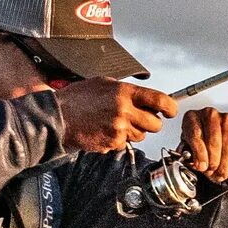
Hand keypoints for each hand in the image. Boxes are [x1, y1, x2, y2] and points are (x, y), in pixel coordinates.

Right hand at [55, 80, 177, 152]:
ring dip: (134, 131)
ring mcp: (119, 129)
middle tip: (139, 118)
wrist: (58, 117)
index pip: (160, 100)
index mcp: (124, 92)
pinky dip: (119, 139)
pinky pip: (126, 143)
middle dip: (150, 122)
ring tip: (116, 123)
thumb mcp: (104, 84)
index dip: (170, 107)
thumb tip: (146, 97)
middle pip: (155, 124)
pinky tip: (106, 130)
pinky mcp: (113, 143)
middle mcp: (124, 111)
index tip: (170, 111)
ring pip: (142, 136)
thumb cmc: (78, 98)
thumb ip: (127, 90)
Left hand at [177, 107, 227, 181]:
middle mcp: (210, 114)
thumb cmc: (199, 144)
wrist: (215, 139)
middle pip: (214, 140)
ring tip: (219, 175)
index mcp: (192, 117)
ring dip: (224, 165)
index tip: (201, 167)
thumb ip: (190, 156)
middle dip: (213, 161)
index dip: (199, 153)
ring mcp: (227, 120)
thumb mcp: (188, 148)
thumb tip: (200, 165)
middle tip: (211, 173)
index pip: (196, 134)